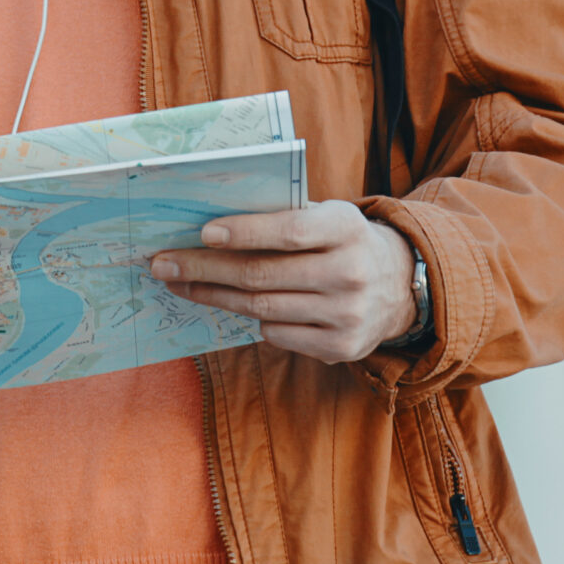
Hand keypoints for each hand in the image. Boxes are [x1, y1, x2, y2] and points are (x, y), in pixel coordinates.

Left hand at [151, 201, 418, 364]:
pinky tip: (235, 304)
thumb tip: (209, 226)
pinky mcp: (340, 348)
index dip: (244, 232)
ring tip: (181, 284)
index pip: (288, 231)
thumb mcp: (326, 215)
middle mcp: (350, 272)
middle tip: (164, 263)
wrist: (399, 285)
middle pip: (262, 275)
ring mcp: (347, 315)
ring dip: (213, 296)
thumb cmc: (342, 241)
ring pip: (261, 308)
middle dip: (204, 269)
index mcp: (346, 228)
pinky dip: (252, 319)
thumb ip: (282, 216)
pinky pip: (276, 335)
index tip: (203, 233)